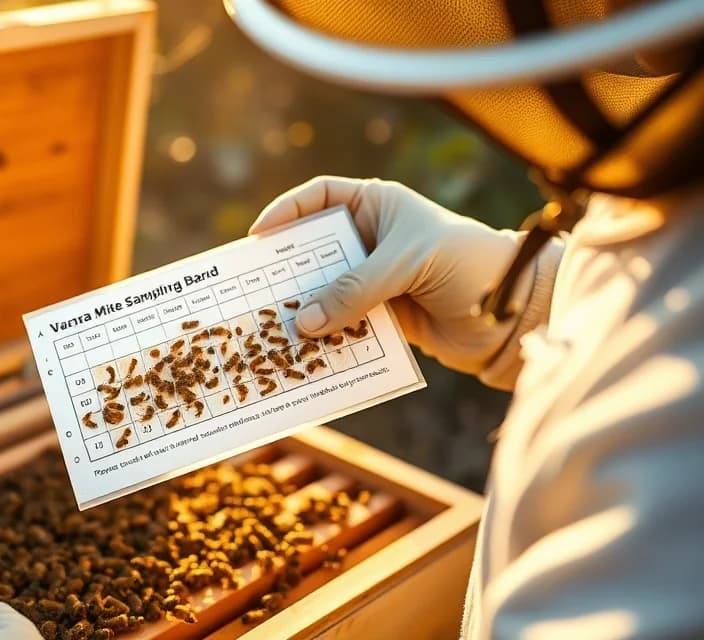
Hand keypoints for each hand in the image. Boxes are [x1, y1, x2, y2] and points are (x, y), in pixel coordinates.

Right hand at [249, 176, 532, 377]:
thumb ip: (355, 289)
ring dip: (305, 311)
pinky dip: (327, 339)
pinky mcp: (382, 318)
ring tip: (275, 328)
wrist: (514, 314)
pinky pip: (343, 326)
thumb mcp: (407, 263)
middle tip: (255, 291)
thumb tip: (305, 323)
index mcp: (377, 206)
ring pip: (326, 293)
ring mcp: (375, 281)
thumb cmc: (468, 263)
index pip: (319, 197)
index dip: (286, 212)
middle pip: (314, 252)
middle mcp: (372, 240)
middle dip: (288, 272)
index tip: (258, 237)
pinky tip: (308, 352)